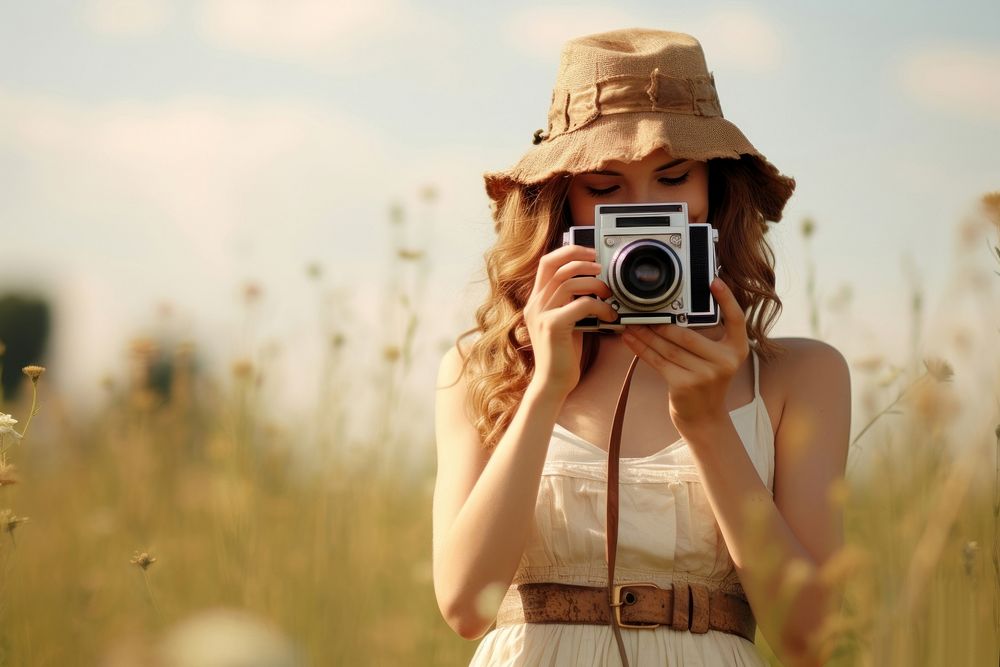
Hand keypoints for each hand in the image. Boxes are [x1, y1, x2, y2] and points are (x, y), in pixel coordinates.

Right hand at [523, 245, 618, 398]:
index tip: (589, 254)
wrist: (552, 383)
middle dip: (581, 259)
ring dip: (594, 284)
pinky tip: (609, 314)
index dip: (568, 252)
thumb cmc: (562, 355)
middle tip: (600, 266)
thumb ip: (571, 303)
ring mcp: (541, 314)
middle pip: (554, 265)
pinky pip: (580, 304)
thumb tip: (593, 285)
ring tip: (608, 293)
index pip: (546, 263)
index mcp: (536, 301)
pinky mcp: (553, 326)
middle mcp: (535, 304)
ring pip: (569, 282)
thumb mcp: (565, 322)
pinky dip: (600, 306)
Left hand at [620, 277, 749, 427]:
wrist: (704, 417)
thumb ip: (707, 338)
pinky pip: (658, 361)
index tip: (714, 280)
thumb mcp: (717, 359)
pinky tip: (631, 338)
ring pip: (668, 347)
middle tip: (643, 309)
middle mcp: (724, 362)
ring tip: (632, 322)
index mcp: (736, 350)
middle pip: (687, 334)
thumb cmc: (707, 382)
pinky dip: (642, 348)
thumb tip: (676, 311)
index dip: (727, 299)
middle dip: (661, 322)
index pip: (736, 319)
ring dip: (646, 334)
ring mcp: (705, 374)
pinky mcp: (684, 385)